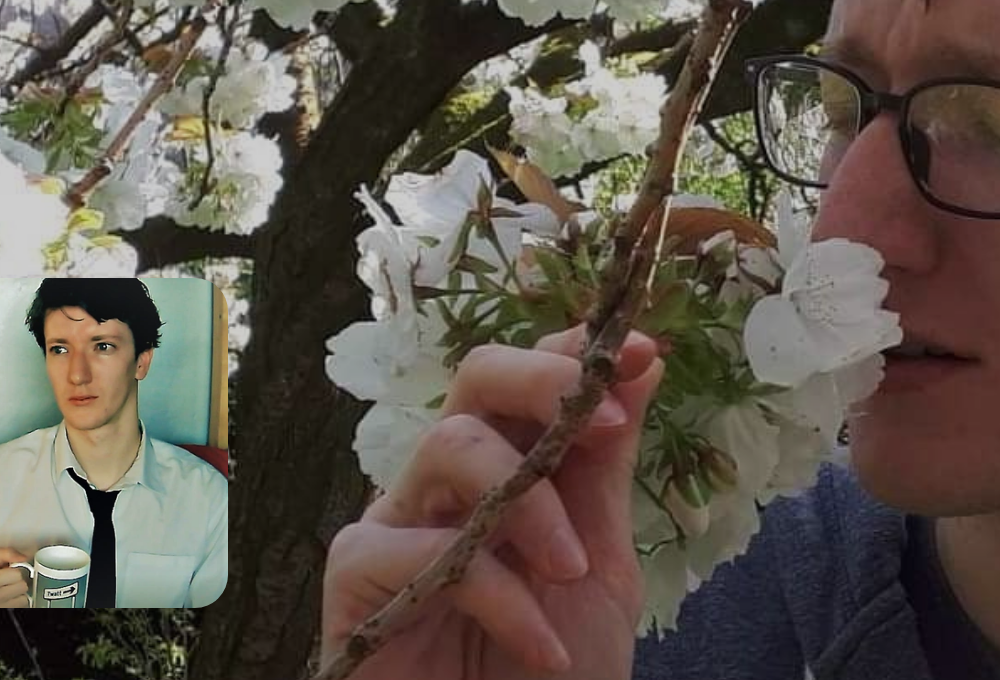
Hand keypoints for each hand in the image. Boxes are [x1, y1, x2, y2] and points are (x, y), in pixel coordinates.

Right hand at [0, 547, 31, 607]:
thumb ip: (6, 553)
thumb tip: (24, 557)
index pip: (17, 573)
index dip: (16, 570)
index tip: (10, 572)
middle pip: (22, 585)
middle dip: (19, 582)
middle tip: (10, 582)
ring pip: (25, 596)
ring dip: (20, 592)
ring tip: (10, 590)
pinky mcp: (6, 612)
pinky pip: (24, 604)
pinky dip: (20, 601)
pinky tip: (11, 598)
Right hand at [322, 326, 664, 679]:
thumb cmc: (556, 671)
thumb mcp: (603, 562)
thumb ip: (608, 465)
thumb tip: (644, 359)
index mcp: (509, 466)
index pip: (529, 377)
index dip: (578, 353)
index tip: (640, 353)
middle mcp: (448, 482)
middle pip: (474, 376)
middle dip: (545, 381)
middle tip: (607, 421)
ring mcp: (398, 522)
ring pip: (448, 445)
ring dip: (532, 505)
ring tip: (573, 572)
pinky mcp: (355, 577)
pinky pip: (418, 549)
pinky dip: (498, 596)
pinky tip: (541, 644)